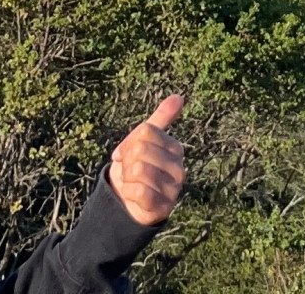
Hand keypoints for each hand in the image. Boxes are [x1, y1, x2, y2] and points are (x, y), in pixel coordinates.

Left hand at [108, 94, 186, 225]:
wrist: (130, 204)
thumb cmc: (137, 169)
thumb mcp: (144, 142)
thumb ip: (161, 119)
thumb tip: (179, 96)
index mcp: (175, 148)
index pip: (145, 131)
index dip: (128, 142)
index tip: (125, 154)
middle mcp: (179, 168)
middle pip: (140, 149)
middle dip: (126, 162)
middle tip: (129, 172)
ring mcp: (174, 189)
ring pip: (138, 169)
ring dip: (126, 178)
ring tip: (133, 184)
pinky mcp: (164, 207)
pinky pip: (139, 191)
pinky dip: (129, 193)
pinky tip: (134, 197)